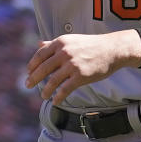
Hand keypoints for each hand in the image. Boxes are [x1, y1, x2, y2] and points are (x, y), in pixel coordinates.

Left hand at [25, 30, 140, 105]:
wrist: (112, 49)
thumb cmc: (91, 45)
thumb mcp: (71, 40)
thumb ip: (54, 43)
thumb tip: (39, 44)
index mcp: (60, 42)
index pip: (40, 55)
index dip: (32, 65)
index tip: (28, 72)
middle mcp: (64, 53)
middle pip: (43, 68)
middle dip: (33, 78)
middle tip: (27, 85)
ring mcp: (72, 65)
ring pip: (52, 81)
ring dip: (45, 90)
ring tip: (43, 95)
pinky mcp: (80, 76)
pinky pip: (65, 89)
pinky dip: (58, 97)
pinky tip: (56, 101)